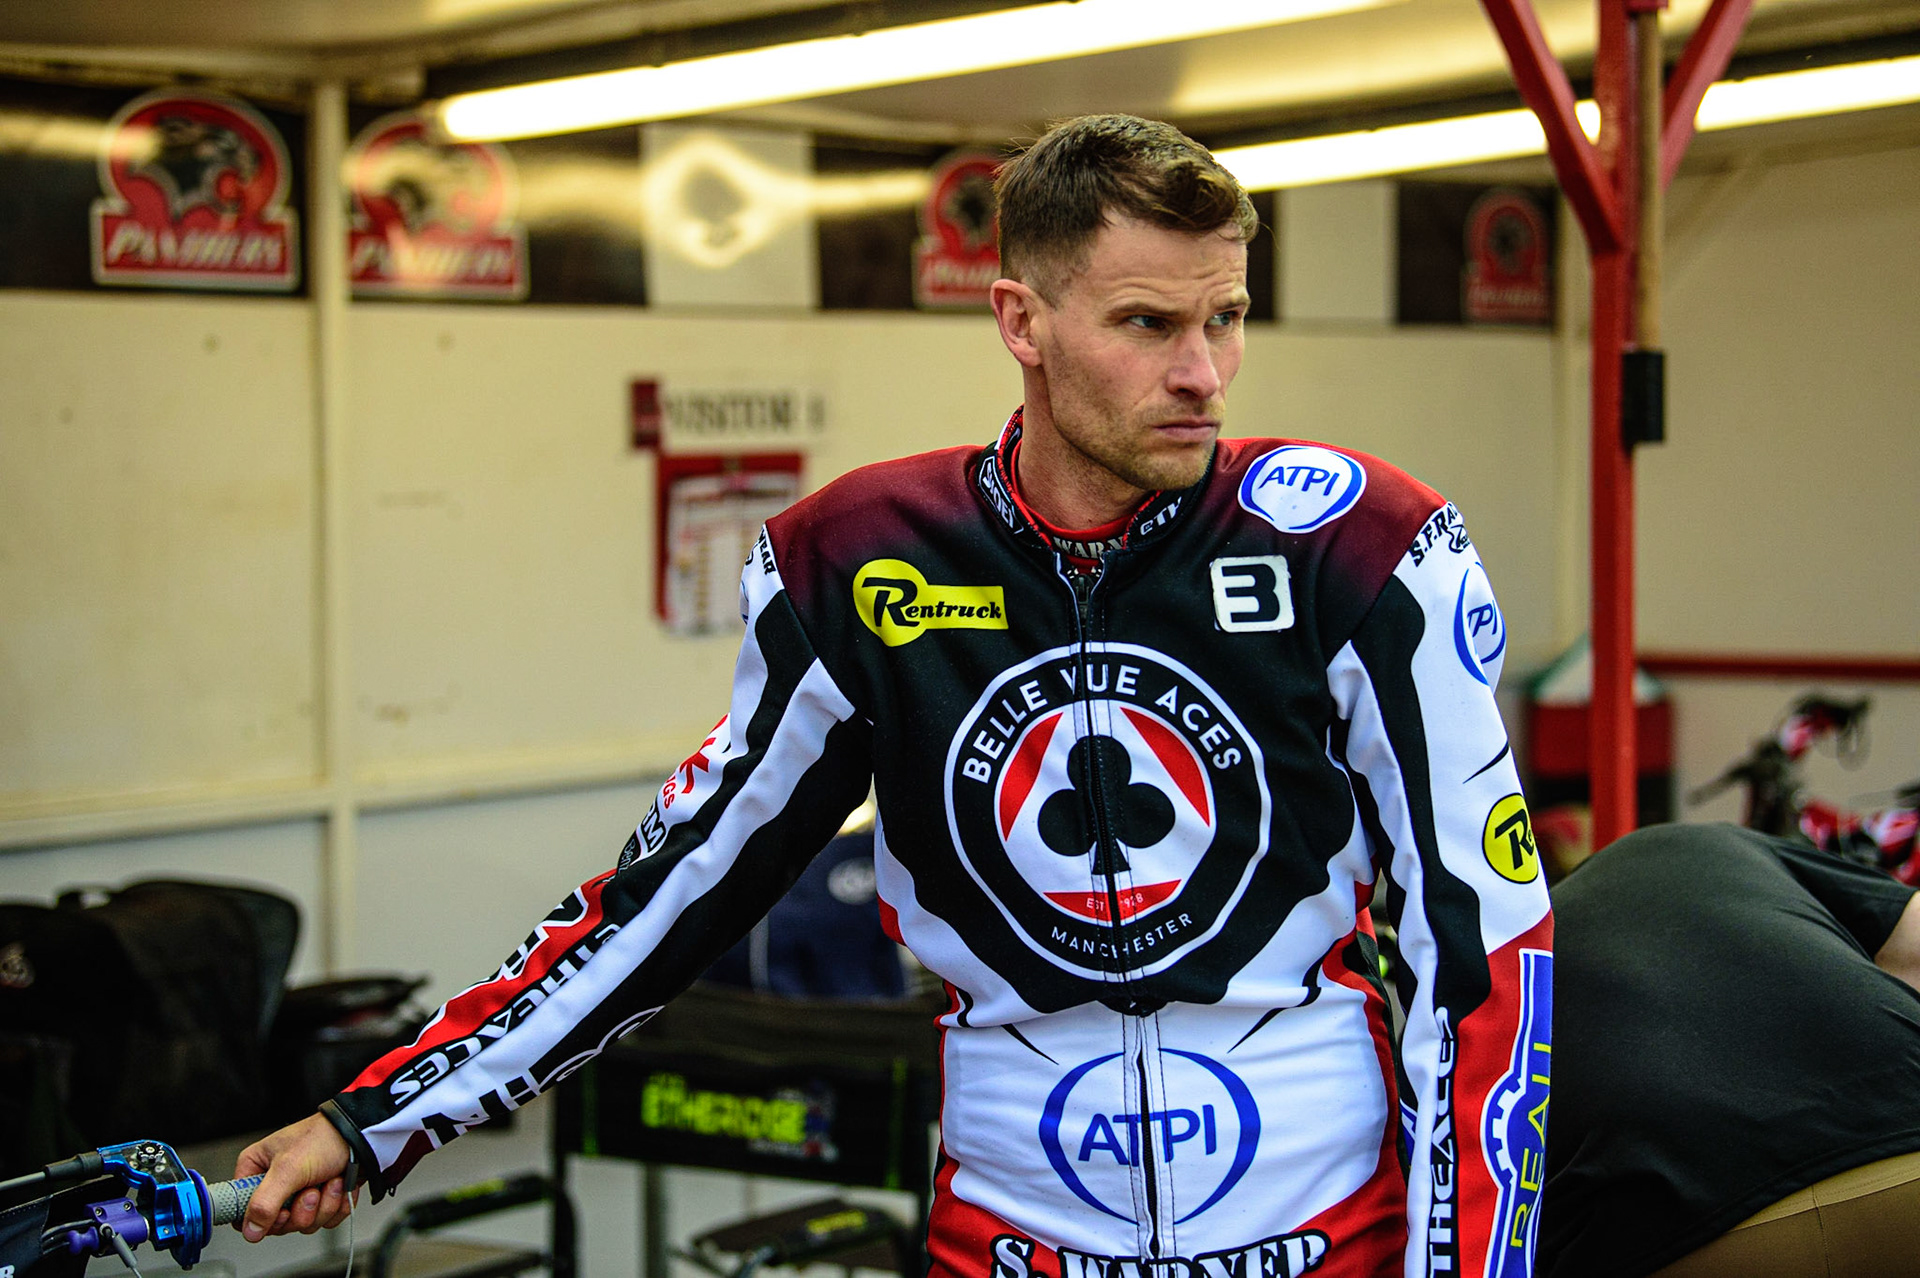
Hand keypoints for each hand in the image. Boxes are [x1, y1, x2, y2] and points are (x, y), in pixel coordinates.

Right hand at [233, 1112, 358, 1240]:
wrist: (364, 1136)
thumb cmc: (324, 1138)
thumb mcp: (288, 1168)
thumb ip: (265, 1202)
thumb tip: (250, 1231)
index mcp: (257, 1168)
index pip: (243, 1210)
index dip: (263, 1218)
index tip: (281, 1211)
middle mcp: (276, 1182)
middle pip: (277, 1223)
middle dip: (302, 1210)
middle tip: (311, 1190)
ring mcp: (299, 1192)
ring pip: (304, 1223)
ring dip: (323, 1205)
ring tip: (329, 1181)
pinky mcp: (322, 1199)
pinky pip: (324, 1219)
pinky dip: (336, 1205)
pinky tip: (340, 1185)